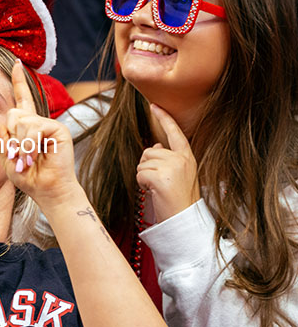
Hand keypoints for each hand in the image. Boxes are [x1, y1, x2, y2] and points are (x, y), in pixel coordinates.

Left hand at [0, 61, 78, 208]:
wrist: (47, 190)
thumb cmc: (28, 176)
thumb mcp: (6, 156)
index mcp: (26, 126)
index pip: (21, 99)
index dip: (19, 81)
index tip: (16, 63)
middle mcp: (38, 121)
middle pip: (13, 113)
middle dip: (10, 135)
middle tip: (17, 155)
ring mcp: (49, 124)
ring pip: (22, 121)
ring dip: (19, 143)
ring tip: (26, 157)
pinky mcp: (58, 129)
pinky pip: (34, 127)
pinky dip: (29, 142)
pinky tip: (34, 154)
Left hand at [136, 104, 199, 222]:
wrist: (185, 221)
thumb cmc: (179, 201)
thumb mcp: (178, 176)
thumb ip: (168, 159)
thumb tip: (156, 147)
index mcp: (187, 157)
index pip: (175, 134)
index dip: (165, 119)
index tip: (155, 105)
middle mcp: (181, 159)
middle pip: (149, 151)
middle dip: (147, 167)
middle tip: (159, 184)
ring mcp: (172, 166)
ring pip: (142, 163)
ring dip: (144, 176)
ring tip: (158, 189)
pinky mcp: (161, 176)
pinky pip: (140, 174)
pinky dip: (142, 184)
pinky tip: (154, 192)